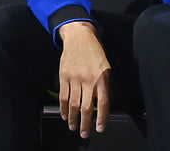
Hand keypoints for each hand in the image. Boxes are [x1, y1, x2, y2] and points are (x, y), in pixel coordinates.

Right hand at [58, 21, 110, 138]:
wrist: (79, 37)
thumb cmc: (95, 52)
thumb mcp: (106, 68)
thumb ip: (105, 86)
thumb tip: (102, 105)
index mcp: (102, 78)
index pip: (102, 102)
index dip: (101, 117)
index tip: (99, 128)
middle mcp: (88, 79)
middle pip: (86, 106)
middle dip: (85, 123)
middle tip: (84, 133)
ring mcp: (74, 78)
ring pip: (72, 103)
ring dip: (73, 118)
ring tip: (73, 127)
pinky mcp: (64, 76)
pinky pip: (63, 95)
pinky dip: (63, 107)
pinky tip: (64, 114)